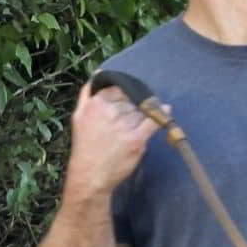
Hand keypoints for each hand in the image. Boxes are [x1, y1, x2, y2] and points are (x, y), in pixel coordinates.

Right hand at [65, 81, 164, 196]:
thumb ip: (87, 93)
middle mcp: (109, 112)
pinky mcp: (136, 140)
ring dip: (144, 115)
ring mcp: (123, 126)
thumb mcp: (79, 116)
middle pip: (131, 101)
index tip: (125, 105)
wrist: (90, 176)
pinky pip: (153, 122)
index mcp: (96, 104)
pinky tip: (166, 110)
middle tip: (130, 120)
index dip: (124, 96)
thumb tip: (99, 71)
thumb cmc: (85, 147)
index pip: (118, 89)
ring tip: (137, 126)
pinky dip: (162, 115)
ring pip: (142, 111)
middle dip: (133, 107)